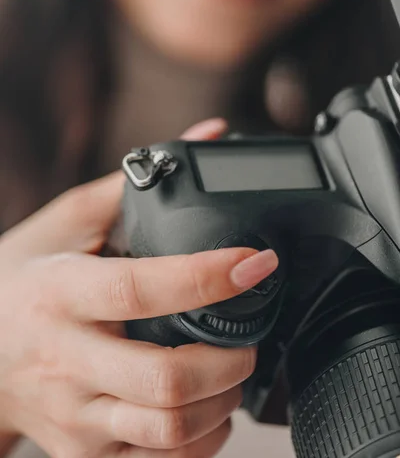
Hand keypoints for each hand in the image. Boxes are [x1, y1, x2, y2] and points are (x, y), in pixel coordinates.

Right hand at [0, 119, 277, 457]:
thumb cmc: (22, 279)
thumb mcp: (66, 222)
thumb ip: (136, 182)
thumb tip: (207, 136)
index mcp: (60, 293)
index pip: (140, 289)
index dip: (206, 276)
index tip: (256, 261)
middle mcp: (65, 360)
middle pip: (166, 379)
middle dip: (232, 358)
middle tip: (250, 331)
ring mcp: (74, 415)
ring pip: (169, 430)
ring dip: (222, 400)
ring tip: (231, 367)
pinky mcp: (84, 451)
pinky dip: (202, 439)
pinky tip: (206, 406)